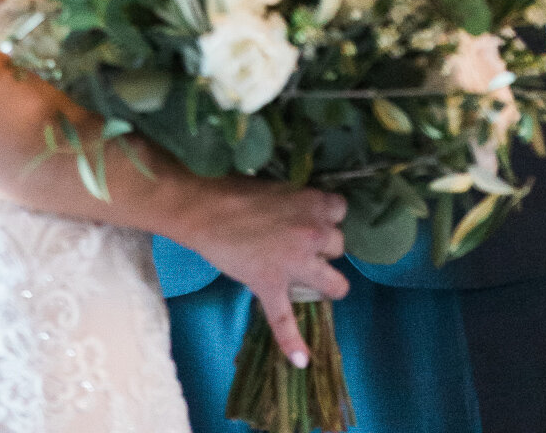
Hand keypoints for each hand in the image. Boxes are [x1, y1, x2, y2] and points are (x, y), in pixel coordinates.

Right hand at [178, 177, 347, 366]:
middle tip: (305, 245)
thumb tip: (299, 211)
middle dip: (325, 246)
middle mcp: (312, 233)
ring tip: (316, 285)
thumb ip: (296, 201)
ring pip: (334, 283)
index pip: (341, 210)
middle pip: (339, 245)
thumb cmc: (235, 189)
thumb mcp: (277, 186)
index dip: (328, 216)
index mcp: (312, 203)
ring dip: (327, 283)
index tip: (316, 218)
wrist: (205, 209)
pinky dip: (292, 342)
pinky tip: (300, 360)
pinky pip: (285, 320)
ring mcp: (294, 264)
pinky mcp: (271, 287)